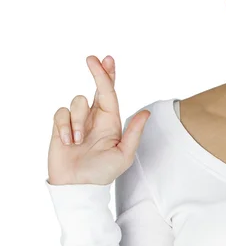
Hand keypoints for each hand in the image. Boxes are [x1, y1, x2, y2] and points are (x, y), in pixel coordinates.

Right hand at [47, 55, 150, 184]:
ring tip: (78, 141)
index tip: (107, 59)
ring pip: (78, 102)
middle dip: (97, 72)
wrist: (78, 186)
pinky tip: (67, 142)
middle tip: (93, 58)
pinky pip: (60, 114)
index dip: (109, 76)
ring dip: (78, 121)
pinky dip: (64, 127)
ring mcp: (77, 120)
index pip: (111, 93)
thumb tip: (146, 113)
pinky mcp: (60, 126)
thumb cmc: (103, 173)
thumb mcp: (124, 154)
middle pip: (97, 88)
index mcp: (111, 121)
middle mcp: (95, 117)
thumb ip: (134, 132)